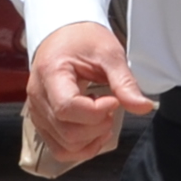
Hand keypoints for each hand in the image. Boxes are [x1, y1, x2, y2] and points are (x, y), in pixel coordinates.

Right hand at [25, 23, 154, 166]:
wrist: (63, 33)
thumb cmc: (83, 39)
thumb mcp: (109, 53)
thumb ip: (125, 82)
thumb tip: (144, 107)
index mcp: (51, 74)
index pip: (67, 108)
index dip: (96, 111)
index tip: (113, 99)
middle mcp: (38, 97)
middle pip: (67, 131)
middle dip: (98, 126)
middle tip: (112, 106)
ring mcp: (37, 112)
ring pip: (63, 146)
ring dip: (91, 139)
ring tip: (104, 116)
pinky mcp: (42, 121)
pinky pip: (58, 147)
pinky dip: (80, 147)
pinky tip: (96, 130)